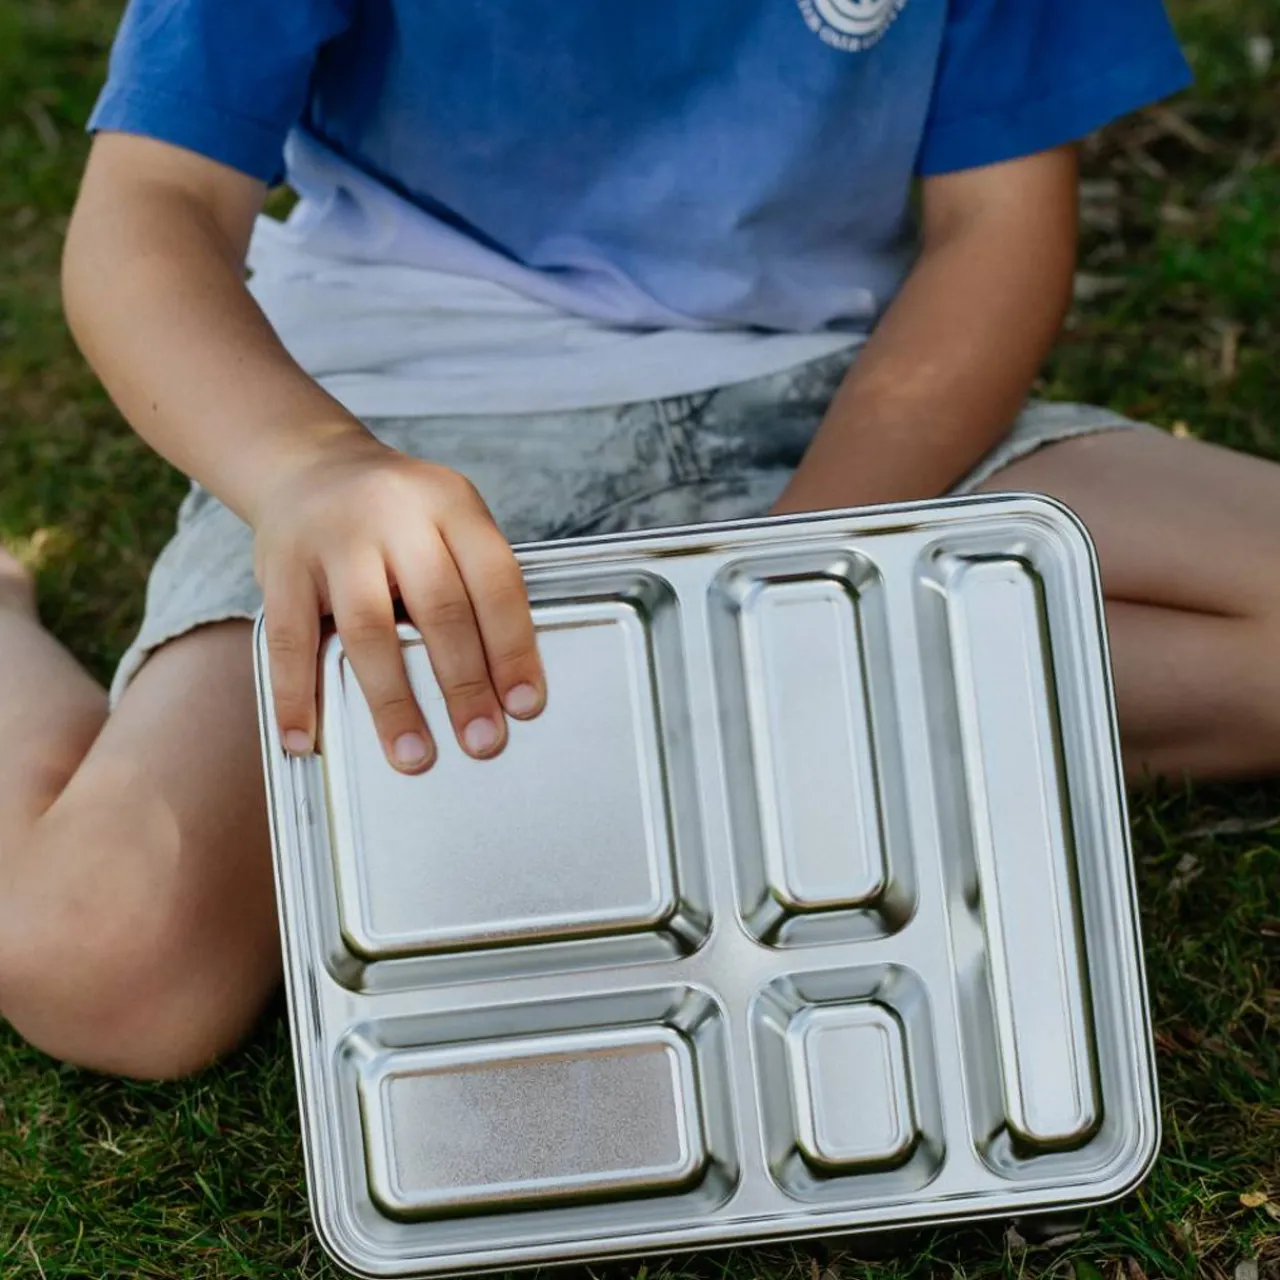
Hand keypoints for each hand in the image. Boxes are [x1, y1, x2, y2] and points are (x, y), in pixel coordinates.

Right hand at [252, 430, 543, 772]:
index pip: (495, 581)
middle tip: (482, 741)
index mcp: (452, 505)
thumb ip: (474, 584)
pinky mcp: (282, 566)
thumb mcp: (448, 522)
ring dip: (393, 701)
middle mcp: (396, 515)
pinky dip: (298, 695)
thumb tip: (504, 684)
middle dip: (464, 684)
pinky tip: (308, 738)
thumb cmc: (397, 515)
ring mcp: (335, 538)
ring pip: (369, 629)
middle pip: (439, 608)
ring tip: (413, 754)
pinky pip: (291, 640)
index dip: (514, 648)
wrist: (310, 465)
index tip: (525, 706)